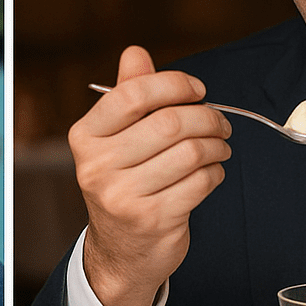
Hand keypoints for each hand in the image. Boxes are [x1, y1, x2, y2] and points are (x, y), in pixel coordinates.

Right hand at [70, 45, 231, 305]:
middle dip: (206, 117)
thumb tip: (135, 53)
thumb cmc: (125, 184)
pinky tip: (211, 173)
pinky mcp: (153, 220)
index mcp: (86, 138)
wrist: (120, 252)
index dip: (173, 85)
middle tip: (220, 122)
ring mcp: (123, 196)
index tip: (197, 90)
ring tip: (220, 147)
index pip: (131, 95)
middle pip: (168, 123)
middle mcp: (97, 166)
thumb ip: (127, 94)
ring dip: (216, 146)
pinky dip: (215, 173)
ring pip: (189, 153)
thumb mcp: (117, 139)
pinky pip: (200, 183)